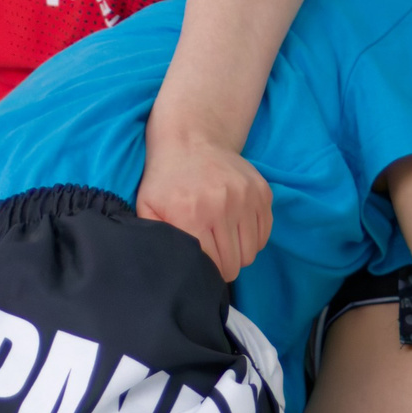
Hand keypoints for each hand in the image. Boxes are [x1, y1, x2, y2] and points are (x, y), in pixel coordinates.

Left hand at [138, 134, 271, 281]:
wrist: (191, 139)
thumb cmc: (166, 179)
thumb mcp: (147, 206)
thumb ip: (155, 237)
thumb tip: (168, 267)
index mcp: (192, 215)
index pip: (212, 265)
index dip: (207, 273)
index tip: (202, 270)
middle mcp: (223, 207)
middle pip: (235, 263)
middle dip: (224, 268)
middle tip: (214, 259)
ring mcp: (246, 198)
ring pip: (251, 252)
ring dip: (240, 254)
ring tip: (225, 245)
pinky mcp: (262, 192)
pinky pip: (264, 233)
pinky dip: (253, 239)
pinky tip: (237, 232)